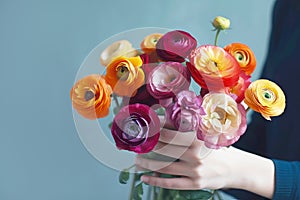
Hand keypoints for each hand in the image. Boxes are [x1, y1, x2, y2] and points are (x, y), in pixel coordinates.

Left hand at [135, 127, 274, 197]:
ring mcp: (194, 170)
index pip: (170, 132)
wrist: (237, 168)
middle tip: (137, 143)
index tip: (144, 126)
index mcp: (198, 138)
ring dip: (147, 163)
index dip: (155, 128)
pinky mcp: (194, 183)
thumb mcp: (207, 133)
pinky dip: (155, 181)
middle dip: (148, 145)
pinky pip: (171, 183)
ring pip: (164, 166)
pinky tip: (145, 178)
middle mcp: (195, 154)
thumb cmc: (218, 148)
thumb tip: (168, 109)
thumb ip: (187, 125)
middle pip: (164, 148)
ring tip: (137, 160)